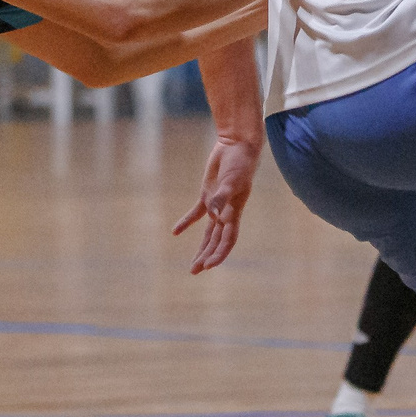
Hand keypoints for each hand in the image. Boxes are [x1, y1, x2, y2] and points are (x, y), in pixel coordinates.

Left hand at [172, 135, 260, 272]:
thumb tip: (212, 215)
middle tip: (195, 270)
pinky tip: (176, 232)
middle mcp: (226, 212)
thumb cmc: (239, 163)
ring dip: (202, 248)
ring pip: (208, 233)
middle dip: (207, 256)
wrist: (237, 145)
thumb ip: (222, 197)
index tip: (209, 266)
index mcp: (235, 212)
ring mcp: (216, 204)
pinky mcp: (207, 194)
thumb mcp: (231, 180)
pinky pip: (196, 214)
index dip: (219, 254)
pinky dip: (187, 223)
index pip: (228, 239)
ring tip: (193, 265)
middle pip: (217, 241)